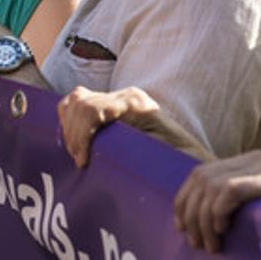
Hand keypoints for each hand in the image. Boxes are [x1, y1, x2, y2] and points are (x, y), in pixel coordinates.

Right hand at [58, 86, 211, 168]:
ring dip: (69, 127)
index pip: (92, 108)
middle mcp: (124, 96)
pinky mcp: (110, 109)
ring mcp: (116, 100)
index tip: (83, 163)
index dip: (80, 135)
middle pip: (79, 102)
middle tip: (81, 161)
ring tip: (78, 154)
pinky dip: (70, 123)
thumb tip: (104, 150)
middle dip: (73, 134)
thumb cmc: (176, 162)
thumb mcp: (159, 156)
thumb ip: (134, 149)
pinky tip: (78, 145)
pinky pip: (78, 105)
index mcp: (134, 104)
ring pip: (75, 100)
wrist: (191, 160)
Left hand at [172, 150, 260, 253]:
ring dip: (204, 219)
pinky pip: (230, 189)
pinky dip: (219, 210)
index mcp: (251, 162)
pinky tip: (223, 229)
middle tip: (195, 242)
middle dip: (191, 212)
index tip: (182, 227)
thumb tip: (187, 217)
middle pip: (202, 177)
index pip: (202, 174)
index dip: (185, 200)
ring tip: (211, 244)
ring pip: (212, 184)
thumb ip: (230, 204)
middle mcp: (259, 157)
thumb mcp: (255, 211)